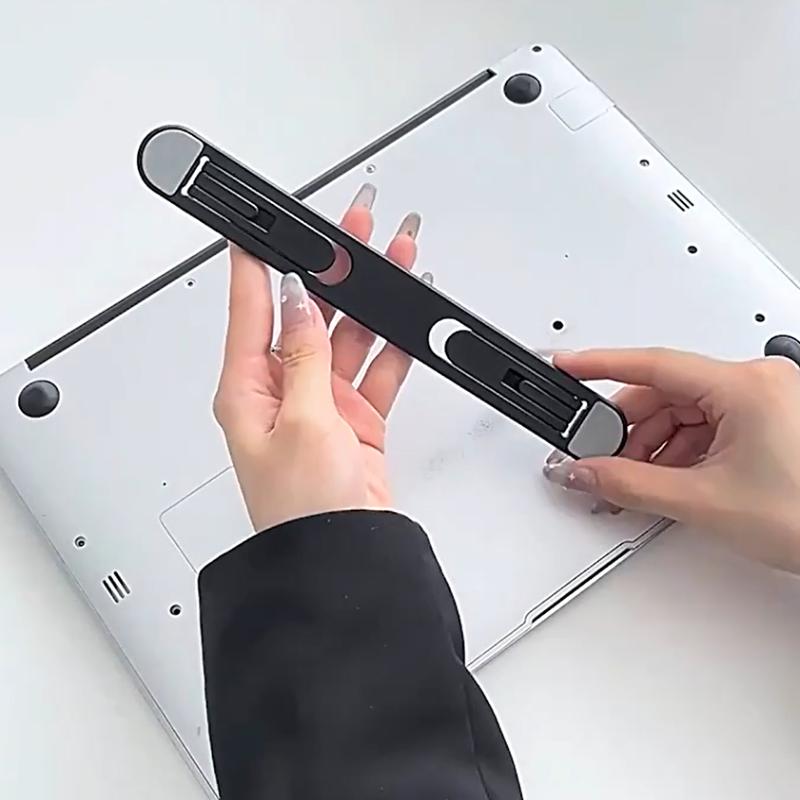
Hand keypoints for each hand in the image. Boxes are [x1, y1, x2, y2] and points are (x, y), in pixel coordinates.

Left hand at [213, 184, 422, 531]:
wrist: (345, 559)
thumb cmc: (301, 511)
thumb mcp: (302, 422)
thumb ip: (304, 356)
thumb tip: (299, 301)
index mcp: (248, 390)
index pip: (249, 310)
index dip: (255, 262)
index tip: (260, 224)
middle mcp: (282, 392)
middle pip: (307, 313)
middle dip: (332, 270)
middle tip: (351, 229)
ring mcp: (322, 404)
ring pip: (348, 335)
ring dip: (370, 301)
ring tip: (392, 258)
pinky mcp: (356, 418)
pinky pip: (377, 369)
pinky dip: (394, 344)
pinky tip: (406, 315)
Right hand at [543, 348, 799, 572]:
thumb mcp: (704, 501)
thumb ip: (630, 484)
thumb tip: (584, 472)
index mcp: (746, 387)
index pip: (653, 364)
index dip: (600, 364)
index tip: (566, 365)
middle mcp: (756, 384)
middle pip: (664, 393)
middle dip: (626, 430)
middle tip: (596, 457)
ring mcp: (762, 402)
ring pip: (681, 411)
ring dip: (650, 446)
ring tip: (632, 483)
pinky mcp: (765, 422)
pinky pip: (704, 425)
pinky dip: (677, 451)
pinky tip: (662, 479)